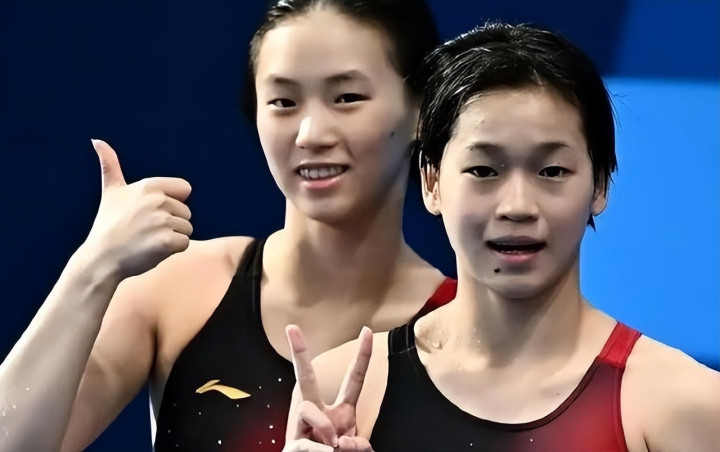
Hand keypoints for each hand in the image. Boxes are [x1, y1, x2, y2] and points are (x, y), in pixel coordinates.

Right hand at [83, 139, 192, 280]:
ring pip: (187, 228)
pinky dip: (173, 250)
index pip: (185, 189)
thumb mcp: (111, 192)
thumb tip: (97, 141)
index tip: (153, 211)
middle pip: (186, 211)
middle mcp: (157, 201)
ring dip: (173, 237)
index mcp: (149, 186)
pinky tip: (153, 249)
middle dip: (172, 222)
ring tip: (149, 240)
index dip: (174, 202)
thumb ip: (110, 165)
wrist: (100, 258)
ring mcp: (162, 221)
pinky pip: (185, 243)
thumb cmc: (108, 225)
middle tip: (147, 230)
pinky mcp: (166, 241)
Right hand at [285, 325, 374, 451]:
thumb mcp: (356, 450)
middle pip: (306, 379)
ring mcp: (300, 429)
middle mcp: (318, 414)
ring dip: (323, 427)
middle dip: (299, 354)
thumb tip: (340, 441)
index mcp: (340, 412)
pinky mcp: (292, 446)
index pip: (354, 380)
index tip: (368, 331)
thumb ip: (357, 445)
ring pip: (306, 408)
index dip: (362, 356)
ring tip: (331, 446)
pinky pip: (305, 441)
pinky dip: (319, 450)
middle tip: (291, 328)